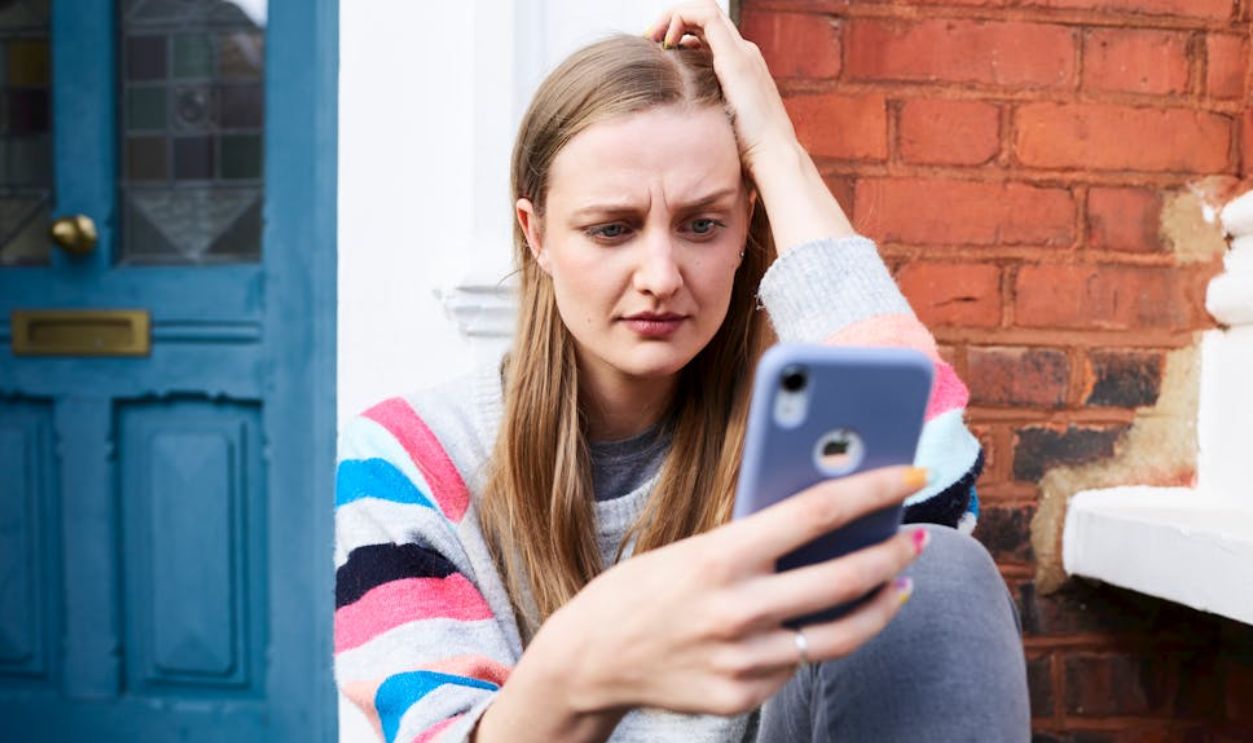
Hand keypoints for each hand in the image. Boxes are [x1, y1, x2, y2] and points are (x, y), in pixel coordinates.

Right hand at [536, 465, 928, 716]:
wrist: (588, 660)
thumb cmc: (640, 589)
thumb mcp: (691, 547)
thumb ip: (752, 539)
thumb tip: (824, 519)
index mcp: (721, 556)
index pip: (818, 512)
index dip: (874, 488)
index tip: (910, 473)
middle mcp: (737, 610)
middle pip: (845, 576)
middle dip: (893, 552)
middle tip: (916, 537)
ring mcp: (743, 660)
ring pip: (841, 633)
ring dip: (880, 604)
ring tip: (898, 584)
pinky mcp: (742, 695)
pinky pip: (799, 665)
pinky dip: (817, 639)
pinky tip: (825, 622)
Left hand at [644, 1, 798, 174]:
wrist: (771, 156)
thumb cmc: (746, 150)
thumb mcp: (718, 124)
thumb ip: (703, 111)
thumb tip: (676, 118)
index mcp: (739, 68)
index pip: (707, 35)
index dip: (679, 35)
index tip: (656, 51)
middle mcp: (743, 54)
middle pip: (705, 19)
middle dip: (672, 21)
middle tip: (649, 39)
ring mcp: (742, 52)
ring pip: (705, 10)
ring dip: (674, 15)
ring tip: (653, 36)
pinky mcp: (736, 57)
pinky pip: (707, 17)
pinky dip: (682, 18)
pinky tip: (667, 41)